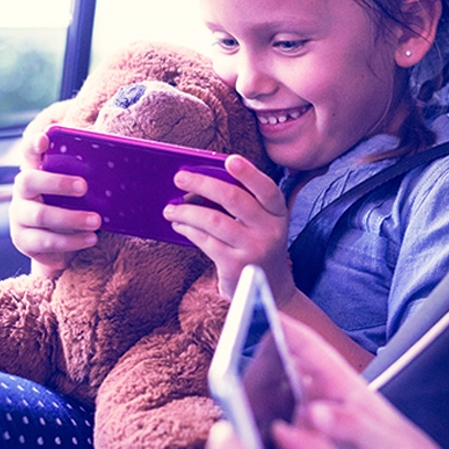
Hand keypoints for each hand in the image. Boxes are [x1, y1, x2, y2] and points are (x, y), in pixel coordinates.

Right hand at [9, 106, 100, 277]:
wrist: (61, 249)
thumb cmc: (74, 211)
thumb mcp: (79, 195)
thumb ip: (88, 180)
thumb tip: (127, 170)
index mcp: (36, 173)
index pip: (28, 153)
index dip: (32, 145)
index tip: (44, 139)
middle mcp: (22, 192)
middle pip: (29, 180)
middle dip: (57, 183)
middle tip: (84, 186)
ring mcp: (19, 217)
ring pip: (40, 215)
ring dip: (71, 217)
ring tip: (96, 221)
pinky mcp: (23, 241)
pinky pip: (45, 241)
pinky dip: (71, 241)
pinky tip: (91, 239)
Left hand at [163, 155, 291, 301]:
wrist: (270, 289)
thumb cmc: (257, 246)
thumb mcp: (260, 224)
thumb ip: (242, 204)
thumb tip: (198, 185)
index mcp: (277, 213)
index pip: (267, 188)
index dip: (249, 173)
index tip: (230, 160)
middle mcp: (270, 229)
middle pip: (234, 198)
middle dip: (202, 184)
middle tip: (179, 177)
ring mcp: (254, 248)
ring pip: (213, 220)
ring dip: (186, 211)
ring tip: (170, 208)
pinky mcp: (236, 264)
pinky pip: (205, 241)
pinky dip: (188, 230)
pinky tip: (179, 225)